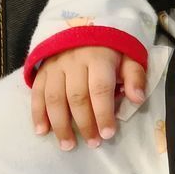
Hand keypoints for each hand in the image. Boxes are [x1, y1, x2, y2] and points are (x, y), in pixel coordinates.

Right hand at [31, 46, 145, 149]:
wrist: (83, 28)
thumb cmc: (110, 50)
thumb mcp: (129, 56)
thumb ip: (135, 76)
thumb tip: (137, 98)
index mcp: (98, 58)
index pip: (100, 89)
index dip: (103, 113)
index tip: (108, 134)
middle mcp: (74, 61)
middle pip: (77, 97)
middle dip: (84, 123)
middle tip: (93, 143)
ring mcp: (55, 66)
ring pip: (54, 98)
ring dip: (60, 124)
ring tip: (68, 144)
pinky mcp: (42, 71)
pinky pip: (37, 94)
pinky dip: (38, 114)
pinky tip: (42, 131)